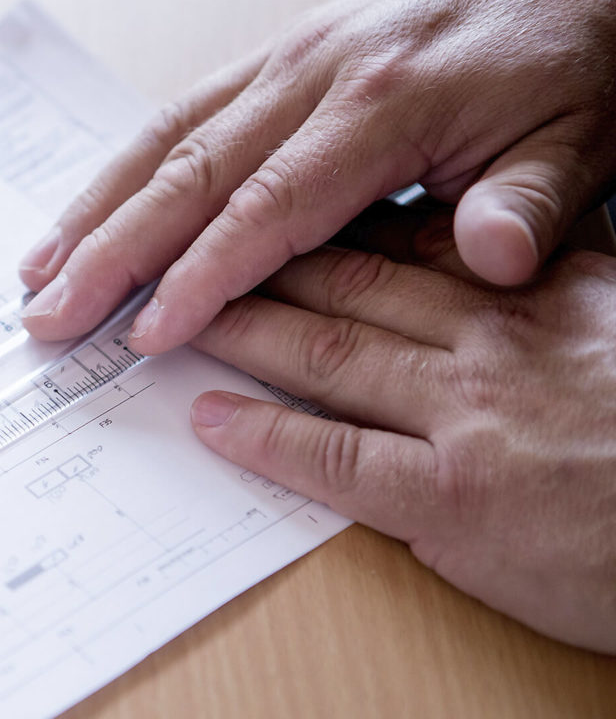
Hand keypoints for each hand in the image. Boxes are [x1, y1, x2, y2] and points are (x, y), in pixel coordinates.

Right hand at [18, 0, 615, 353]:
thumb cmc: (569, 67)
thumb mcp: (582, 139)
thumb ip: (532, 202)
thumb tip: (496, 260)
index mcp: (383, 103)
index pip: (270, 205)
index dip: (202, 274)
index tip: (147, 334)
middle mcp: (316, 75)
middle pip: (190, 173)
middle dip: (111, 252)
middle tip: (48, 316)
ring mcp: (287, 59)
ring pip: (166, 139)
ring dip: (94, 208)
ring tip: (36, 271)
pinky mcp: (276, 57)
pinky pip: (182, 113)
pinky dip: (123, 167)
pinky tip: (86, 209)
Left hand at [185, 209, 615, 652]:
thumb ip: (546, 293)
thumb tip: (480, 261)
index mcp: (541, 293)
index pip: (405, 246)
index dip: (323, 232)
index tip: (266, 223)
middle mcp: (495, 339)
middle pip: (347, 285)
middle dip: (255, 266)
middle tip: (184, 258)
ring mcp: (468, 417)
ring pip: (325, 353)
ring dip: (239, 330)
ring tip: (177, 318)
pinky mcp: (451, 500)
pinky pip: (333, 457)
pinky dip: (263, 434)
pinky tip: (211, 416)